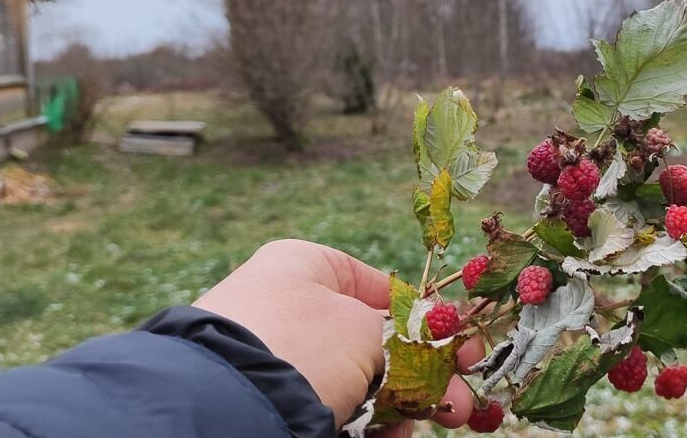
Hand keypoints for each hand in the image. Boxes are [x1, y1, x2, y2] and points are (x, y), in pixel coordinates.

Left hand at [193, 240, 482, 434]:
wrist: (221, 405)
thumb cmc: (300, 346)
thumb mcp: (367, 331)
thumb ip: (410, 336)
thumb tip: (442, 338)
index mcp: (306, 266)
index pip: (381, 287)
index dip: (430, 321)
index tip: (466, 350)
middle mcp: (290, 306)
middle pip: (375, 342)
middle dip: (424, 375)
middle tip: (461, 406)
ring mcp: (278, 357)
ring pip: (358, 381)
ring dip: (402, 405)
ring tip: (429, 425)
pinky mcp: (269, 399)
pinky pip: (332, 406)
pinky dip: (367, 422)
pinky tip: (391, 435)